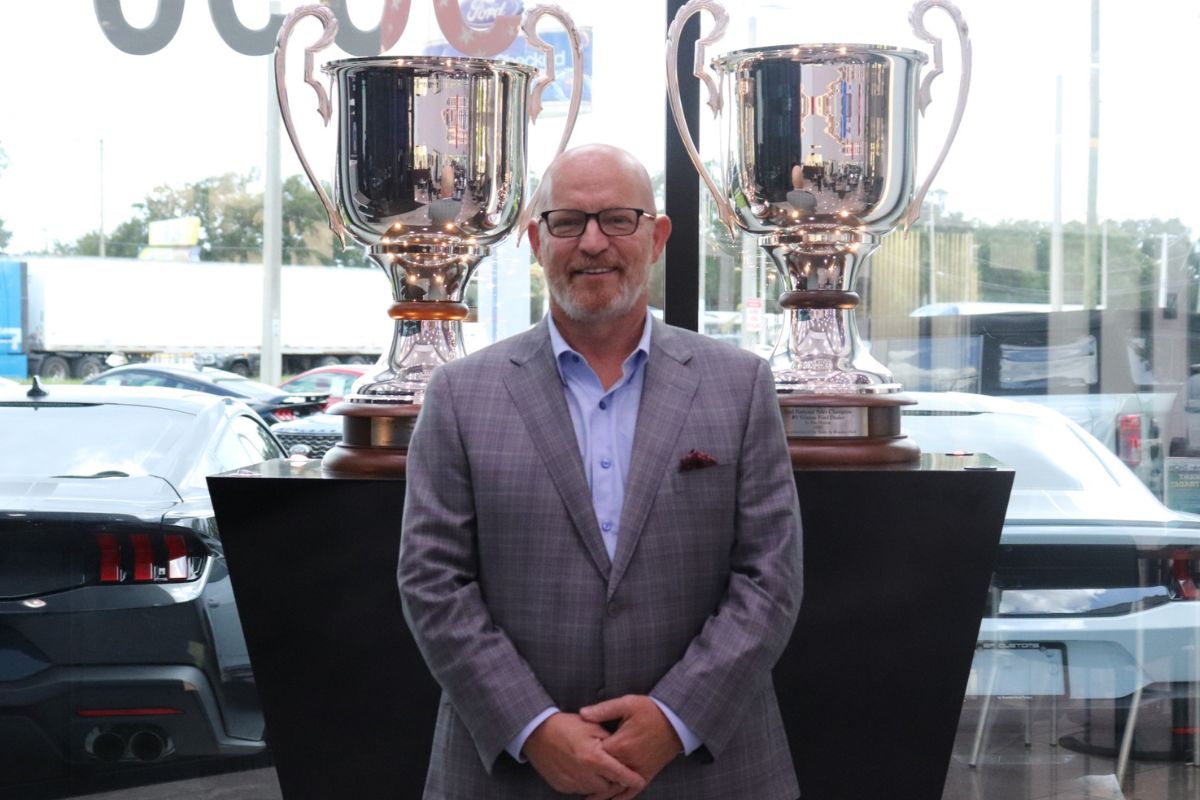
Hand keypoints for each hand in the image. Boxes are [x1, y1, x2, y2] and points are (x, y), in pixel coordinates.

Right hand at [523, 712, 645, 798]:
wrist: (537, 732)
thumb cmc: (566, 726)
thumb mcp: (591, 727)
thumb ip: (609, 741)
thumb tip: (622, 752)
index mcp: (593, 757)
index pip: (619, 773)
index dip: (632, 779)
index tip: (641, 781)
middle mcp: (584, 774)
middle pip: (608, 786)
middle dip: (613, 779)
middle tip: (612, 767)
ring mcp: (571, 782)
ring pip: (594, 790)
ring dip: (598, 781)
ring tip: (594, 765)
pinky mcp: (562, 786)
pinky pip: (579, 789)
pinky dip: (584, 782)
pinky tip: (581, 769)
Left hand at [579, 695, 682, 794]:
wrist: (677, 720)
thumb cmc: (651, 710)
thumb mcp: (627, 704)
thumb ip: (603, 710)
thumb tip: (582, 714)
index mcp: (620, 744)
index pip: (596, 756)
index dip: (584, 758)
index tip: (573, 757)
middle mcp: (628, 761)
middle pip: (603, 775)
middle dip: (591, 778)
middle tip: (575, 781)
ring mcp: (638, 770)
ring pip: (616, 787)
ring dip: (602, 794)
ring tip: (588, 799)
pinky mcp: (647, 774)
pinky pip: (633, 790)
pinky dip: (622, 797)